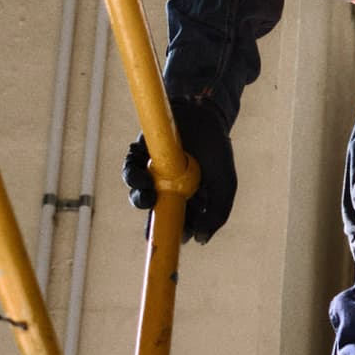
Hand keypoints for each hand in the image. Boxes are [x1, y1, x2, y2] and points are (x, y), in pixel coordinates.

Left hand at [124, 97, 239, 242]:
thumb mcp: (224, 185)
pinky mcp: (138, 155)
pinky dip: (133, 178)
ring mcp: (151, 173)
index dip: (177, 232)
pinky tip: (144, 180)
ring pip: (139, 195)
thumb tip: (200, 240)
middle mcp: (166, 189)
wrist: (204, 114)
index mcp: (187, 199)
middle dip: (155, 223)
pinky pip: (130, 170)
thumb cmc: (216, 149)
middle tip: (161, 225)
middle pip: (156, 213)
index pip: (178, 222)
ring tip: (149, 199)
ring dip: (141, 201)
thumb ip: (217, 213)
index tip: (181, 237)